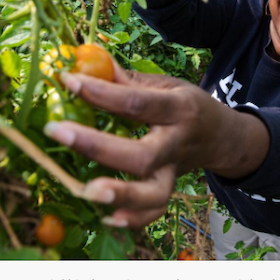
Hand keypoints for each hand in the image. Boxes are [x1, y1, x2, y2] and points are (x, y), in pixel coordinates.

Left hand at [43, 60, 268, 229]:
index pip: (136, 102)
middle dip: (96, 145)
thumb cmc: (185, 105)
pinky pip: (153, 212)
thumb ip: (126, 79)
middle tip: (58, 132)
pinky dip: (132, 219)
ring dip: (120, 195)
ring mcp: (173, 172)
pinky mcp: (168, 190)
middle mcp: (176, 143)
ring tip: (85, 190)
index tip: (67, 81)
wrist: (221, 136)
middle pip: (141, 155)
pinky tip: (104, 216)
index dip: (100, 92)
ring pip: (153, 194)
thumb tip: (85, 60)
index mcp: (178, 108)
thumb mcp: (165, 85)